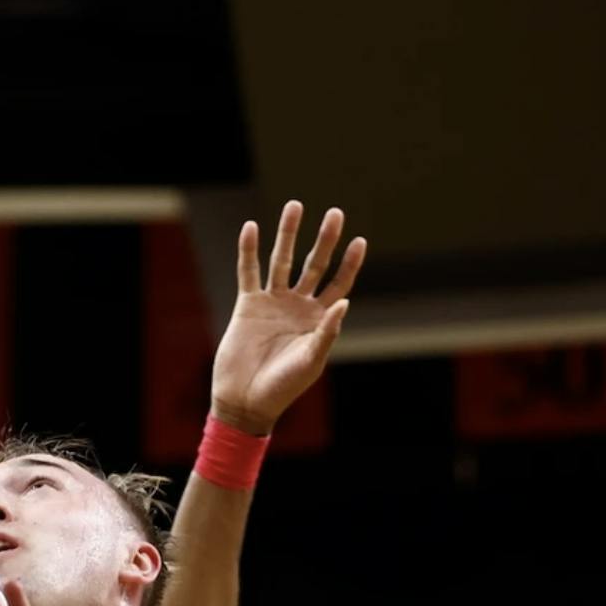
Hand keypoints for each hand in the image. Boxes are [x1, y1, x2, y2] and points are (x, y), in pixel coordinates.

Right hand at [210, 201, 366, 434]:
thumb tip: (344, 301)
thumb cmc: (283, 386)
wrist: (246, 399)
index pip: (339, 283)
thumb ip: (327, 331)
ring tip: (295, 206)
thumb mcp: (312, 360)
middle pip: (314, 264)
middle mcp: (298, 306)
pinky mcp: (247, 305)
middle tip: (335, 213)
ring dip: (288, 234)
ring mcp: (272, 303)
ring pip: (282, 261)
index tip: (359, 240)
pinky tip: (251, 228)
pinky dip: (248, 250)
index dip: (350, 263)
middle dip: (324, 239)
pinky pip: (248, 272)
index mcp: (319, 319)